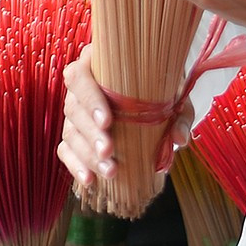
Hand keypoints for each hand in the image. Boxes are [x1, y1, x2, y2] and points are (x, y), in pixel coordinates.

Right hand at [58, 41, 192, 193]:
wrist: (156, 90)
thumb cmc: (162, 87)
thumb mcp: (175, 96)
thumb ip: (179, 115)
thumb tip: (179, 139)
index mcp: (98, 65)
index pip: (79, 77)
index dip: (90, 100)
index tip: (107, 121)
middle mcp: (81, 87)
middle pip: (73, 108)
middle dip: (90, 134)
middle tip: (109, 152)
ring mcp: (75, 111)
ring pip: (70, 132)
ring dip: (87, 155)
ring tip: (110, 172)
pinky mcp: (75, 133)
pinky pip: (66, 150)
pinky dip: (76, 166)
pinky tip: (89, 180)